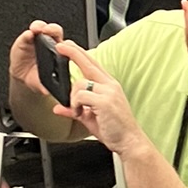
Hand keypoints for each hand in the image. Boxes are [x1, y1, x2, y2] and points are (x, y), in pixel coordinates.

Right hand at [8, 20, 62, 90]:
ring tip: (36, 30)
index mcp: (60, 54)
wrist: (24, 76)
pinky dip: (27, 34)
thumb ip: (43, 87)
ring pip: (41, 28)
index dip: (64, 43)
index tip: (60, 44)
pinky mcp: (25, 39)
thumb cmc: (38, 78)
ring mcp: (37, 39)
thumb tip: (45, 91)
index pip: (65, 44)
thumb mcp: (41, 84)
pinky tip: (27, 35)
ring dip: (39, 27)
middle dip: (52, 29)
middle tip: (47, 31)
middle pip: (55, 32)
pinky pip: (27, 33)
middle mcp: (50, 43)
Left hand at [57, 40, 143, 154]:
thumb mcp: (89, 118)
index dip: (80, 54)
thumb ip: (73, 110)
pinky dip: (75, 105)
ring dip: (73, 98)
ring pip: (79, 84)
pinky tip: (79, 114)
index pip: (92, 65)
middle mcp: (110, 85)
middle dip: (73, 52)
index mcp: (109, 86)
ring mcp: (109, 92)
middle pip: (88, 63)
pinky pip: (81, 96)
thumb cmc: (114, 130)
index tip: (68, 46)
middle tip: (61, 45)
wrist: (129, 142)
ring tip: (77, 112)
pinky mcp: (105, 101)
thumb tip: (58, 108)